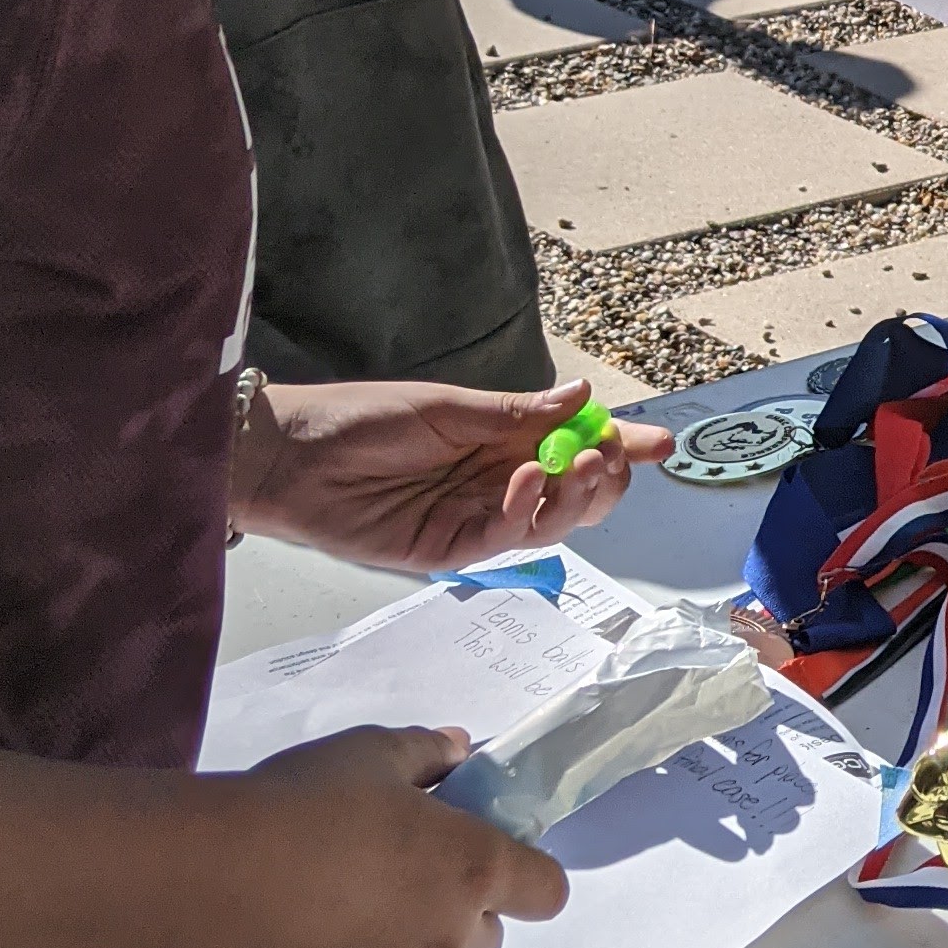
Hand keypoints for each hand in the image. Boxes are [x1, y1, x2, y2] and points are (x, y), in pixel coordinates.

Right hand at [193, 726, 568, 947]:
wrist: (207, 872)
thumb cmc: (300, 801)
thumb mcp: (369, 751)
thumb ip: (426, 751)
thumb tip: (460, 747)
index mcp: (470, 867)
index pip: (546, 891)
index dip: (525, 879)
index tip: (489, 864)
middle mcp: (446, 938)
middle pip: (485, 943)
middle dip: (455, 918)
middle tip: (394, 888)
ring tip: (339, 930)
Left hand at [238, 375, 670, 571]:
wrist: (288, 457)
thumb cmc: (358, 419)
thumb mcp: (448, 406)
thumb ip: (517, 413)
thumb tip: (582, 396)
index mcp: (500, 441)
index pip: (573, 445)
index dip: (618, 444)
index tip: (658, 442)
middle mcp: (496, 482)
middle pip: (574, 494)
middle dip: (607, 479)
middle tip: (613, 457)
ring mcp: (474, 519)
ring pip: (551, 523)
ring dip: (577, 496)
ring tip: (583, 465)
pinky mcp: (448, 552)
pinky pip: (504, 539)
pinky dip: (525, 512)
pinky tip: (525, 479)